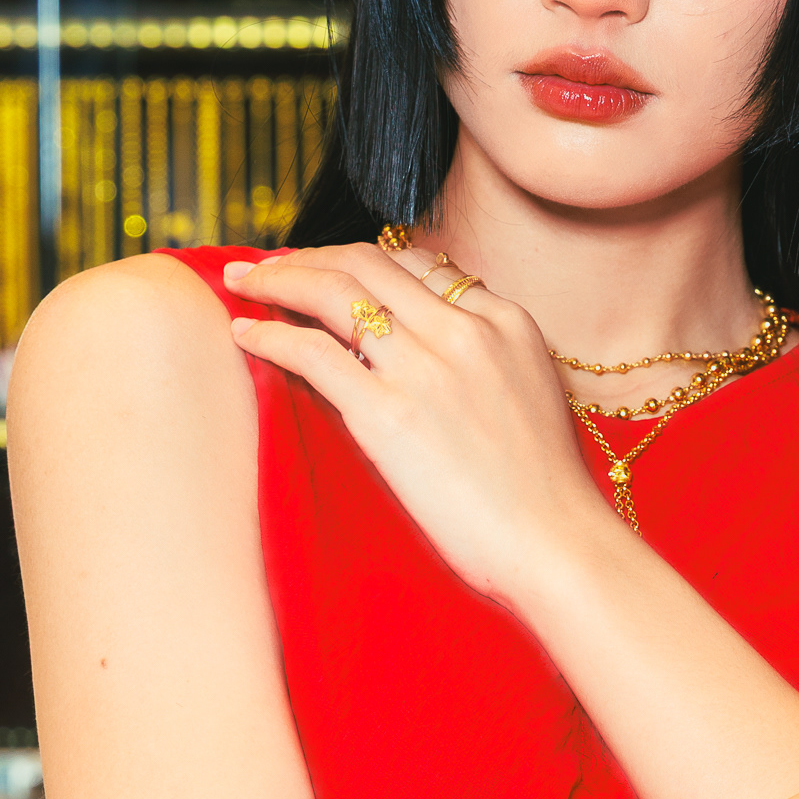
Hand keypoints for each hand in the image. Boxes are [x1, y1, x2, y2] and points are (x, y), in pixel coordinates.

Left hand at [222, 243, 612, 603]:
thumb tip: (430, 358)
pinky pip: (311, 352)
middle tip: (267, 263)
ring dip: (277, 278)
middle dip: (309, 254)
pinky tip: (244, 334)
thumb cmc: (545, 494)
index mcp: (505, 321)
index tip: (327, 270)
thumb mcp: (530, 395)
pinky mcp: (388, 414)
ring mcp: (425, 368)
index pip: (419, 265)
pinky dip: (269, 335)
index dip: (362, 260)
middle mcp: (465, 330)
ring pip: (333, 291)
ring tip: (241, 280)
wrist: (557, 544)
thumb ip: (486, 361)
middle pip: (368, 262)